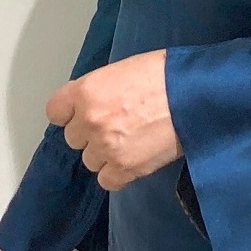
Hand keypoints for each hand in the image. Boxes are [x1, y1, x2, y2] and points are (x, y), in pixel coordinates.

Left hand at [46, 49, 180, 190]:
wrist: (195, 96)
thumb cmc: (164, 74)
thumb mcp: (122, 70)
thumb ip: (99, 90)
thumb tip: (89, 103)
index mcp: (86, 91)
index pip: (55, 111)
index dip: (69, 112)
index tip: (81, 113)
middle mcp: (89, 121)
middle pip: (73, 138)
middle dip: (90, 133)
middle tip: (116, 124)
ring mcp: (106, 147)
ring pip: (90, 160)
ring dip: (105, 153)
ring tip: (130, 141)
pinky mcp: (125, 169)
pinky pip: (106, 180)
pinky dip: (117, 172)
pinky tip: (133, 158)